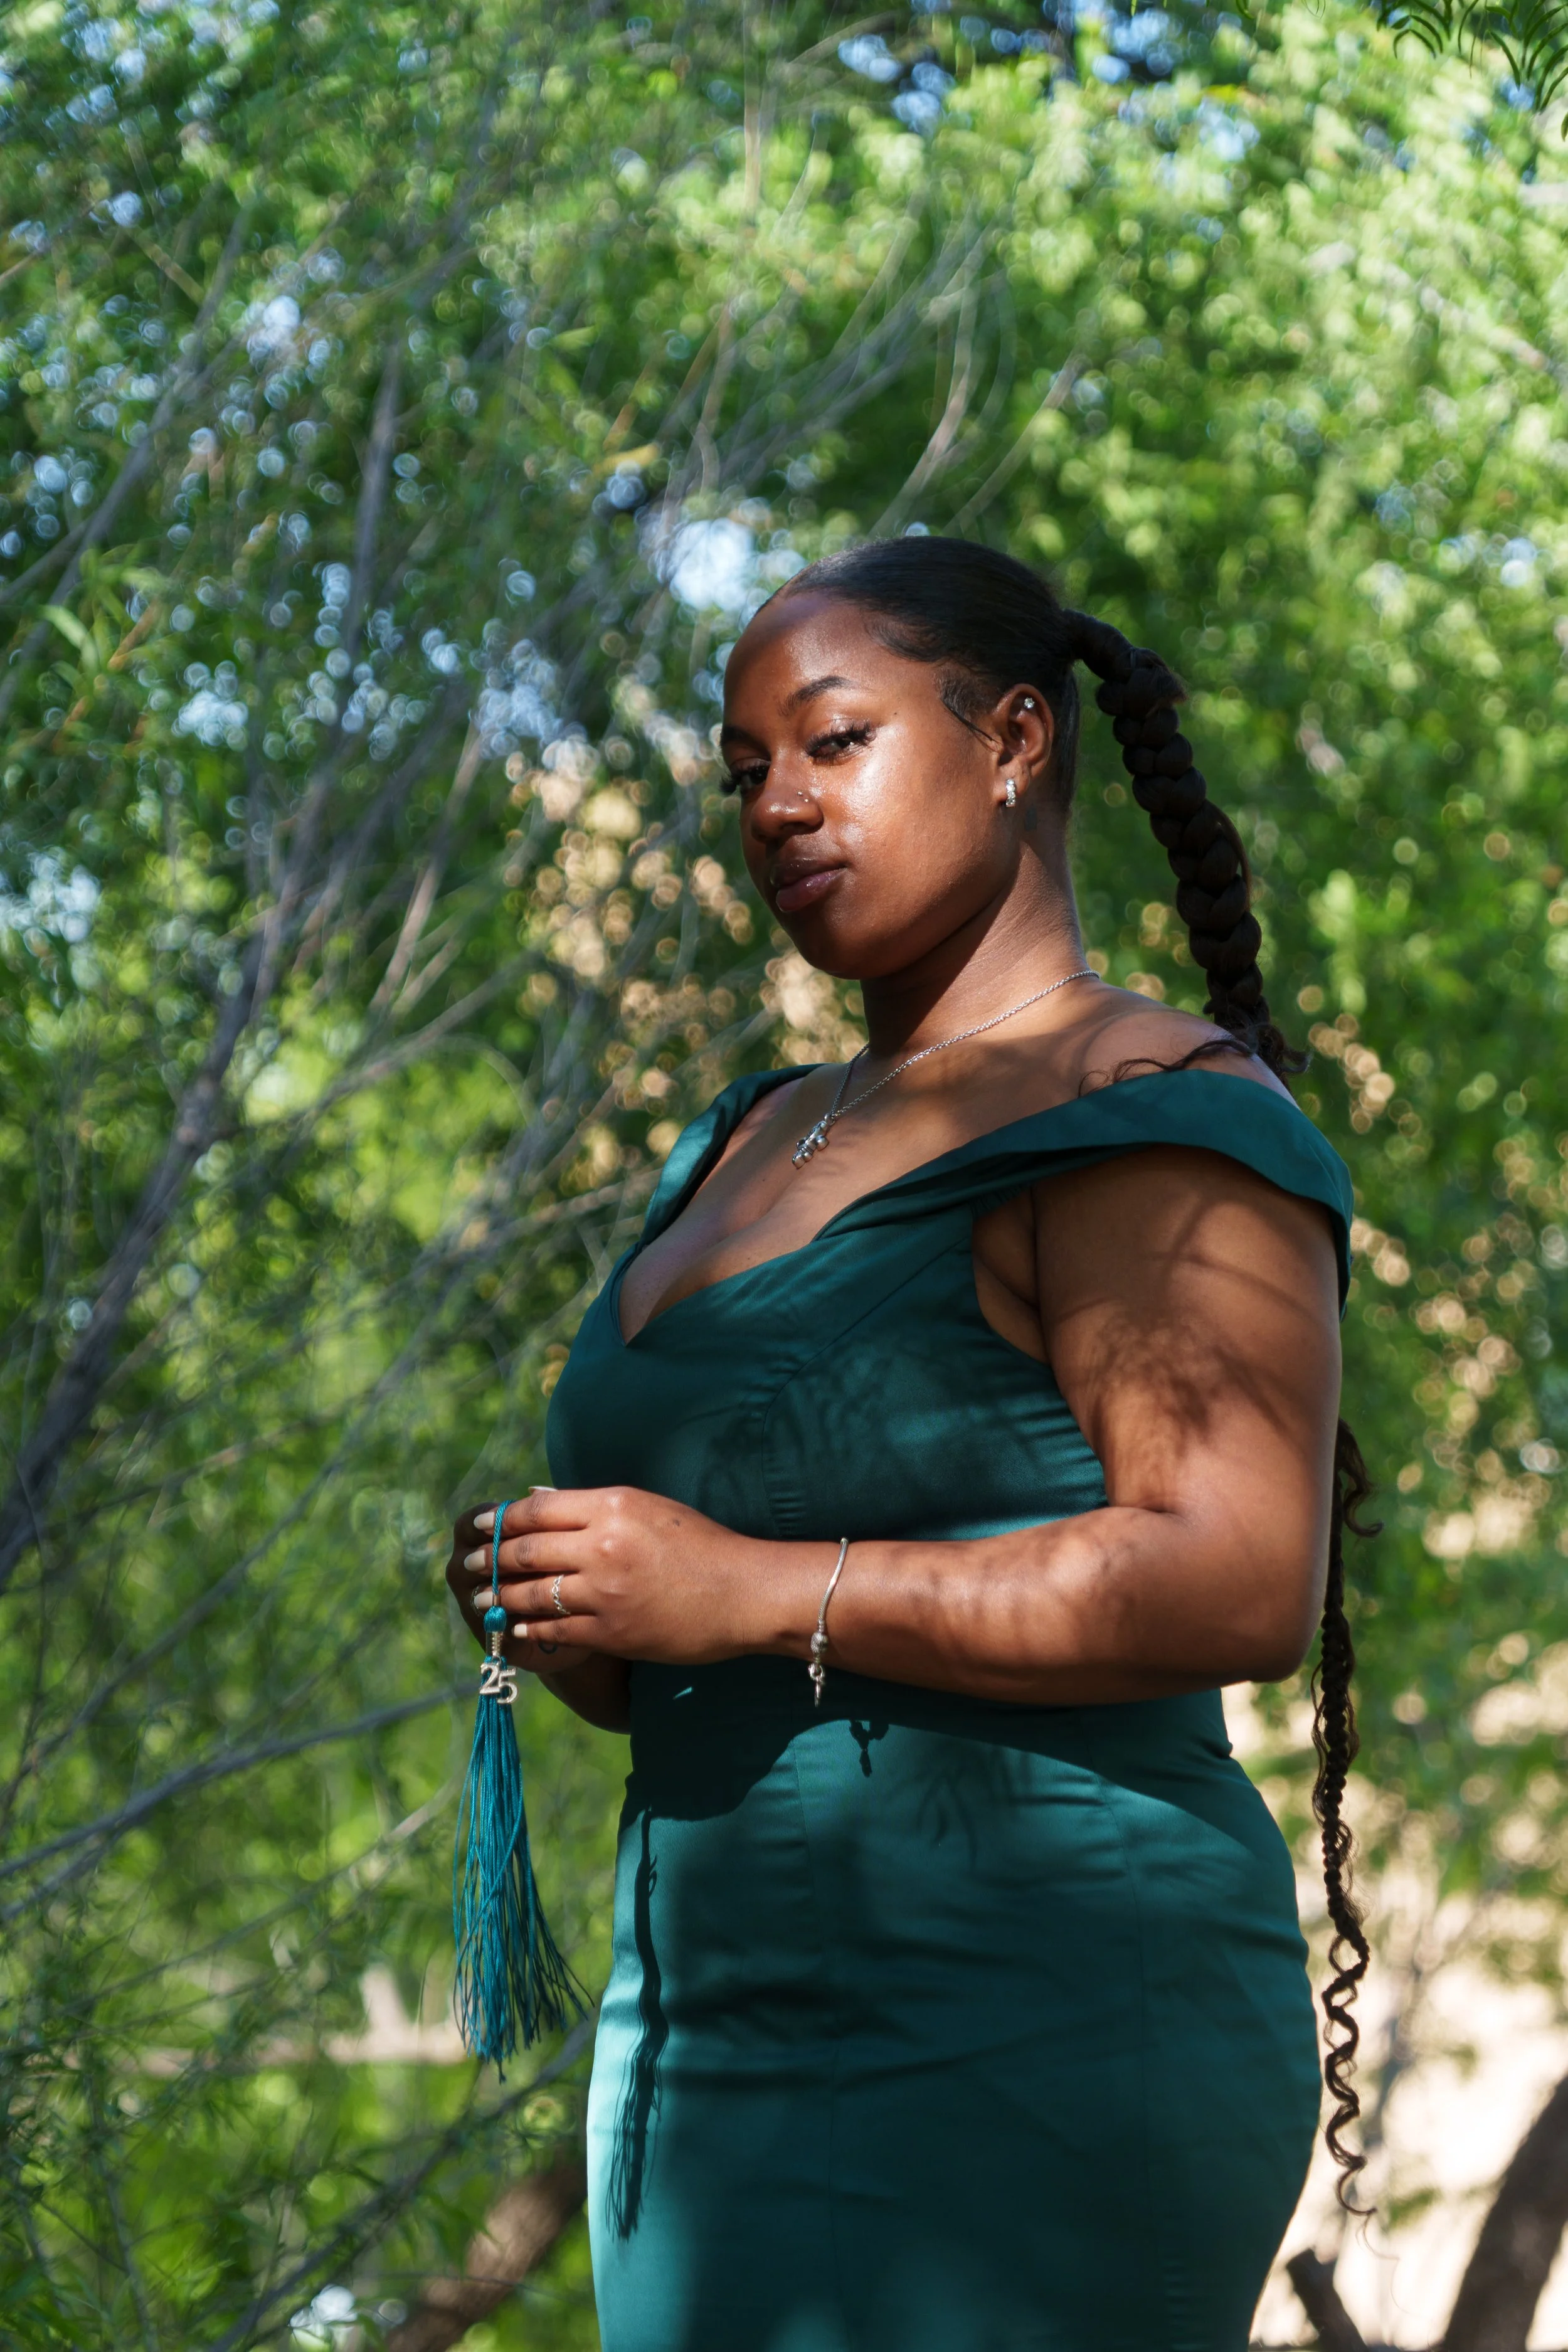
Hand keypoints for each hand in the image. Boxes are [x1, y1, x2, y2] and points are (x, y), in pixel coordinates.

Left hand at [456, 1486, 798, 1665]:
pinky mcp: (611, 1632)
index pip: (537, 1510)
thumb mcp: (649, 1508)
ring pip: (532, 1593)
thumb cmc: (702, 1545)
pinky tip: (517, 1629)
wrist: (745, 1593)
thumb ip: (593, 1506)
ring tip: (482, 1600)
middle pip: (526, 1551)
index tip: (478, 1526)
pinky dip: (529, 1630)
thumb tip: (536, 1501)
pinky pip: (554, 1631)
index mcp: (613, 1505)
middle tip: (468, 1565)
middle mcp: (603, 1545)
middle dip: (489, 1560)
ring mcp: (605, 1592)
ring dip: (500, 1598)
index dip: (500, 1519)